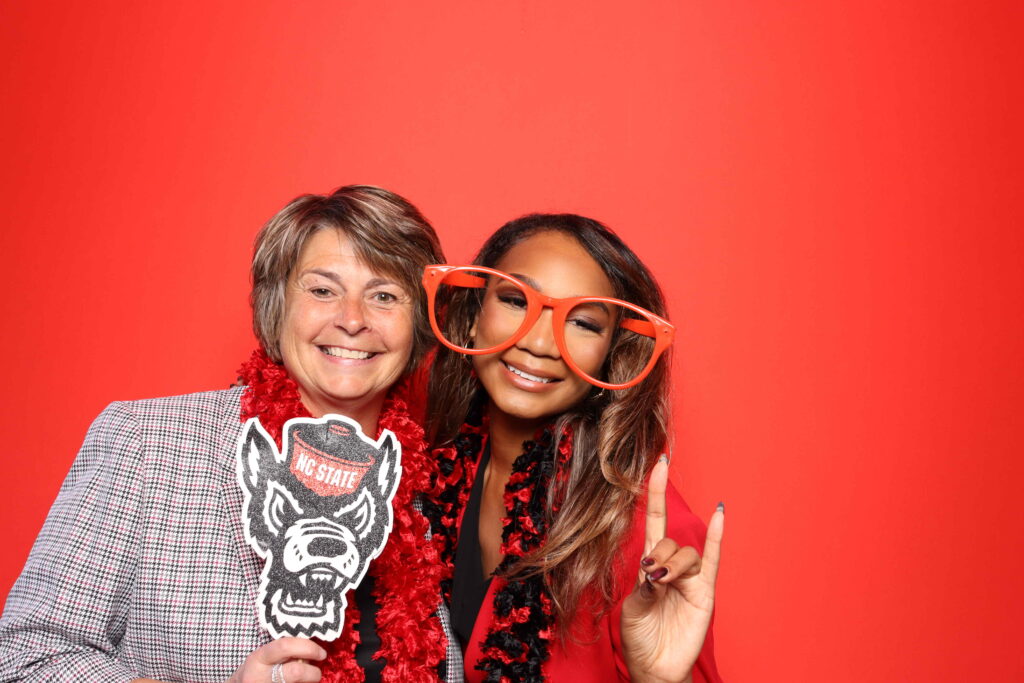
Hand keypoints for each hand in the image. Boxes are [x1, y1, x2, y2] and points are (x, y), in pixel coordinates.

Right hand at [226, 637, 326, 682]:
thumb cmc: (259, 669)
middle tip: (317, 673)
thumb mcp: (266, 656)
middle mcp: (261, 676)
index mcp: (260, 658)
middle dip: (313, 673)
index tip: (321, 653)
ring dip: (307, 682)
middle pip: (296, 672)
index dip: (308, 648)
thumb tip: (314, 647)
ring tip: (306, 679)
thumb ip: (286, 650)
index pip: (286, 646)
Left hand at [620, 457, 723, 682]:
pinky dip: (715, 537)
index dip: (654, 493)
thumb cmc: (640, 637)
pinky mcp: (704, 593)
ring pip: (686, 554)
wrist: (654, 668)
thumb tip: (655, 568)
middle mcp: (671, 566)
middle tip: (651, 575)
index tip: (657, 465)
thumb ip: (644, 584)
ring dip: (673, 563)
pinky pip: (712, 561)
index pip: (653, 521)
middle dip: (658, 554)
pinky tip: (720, 513)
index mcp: (649, 565)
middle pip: (668, 541)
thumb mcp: (633, 607)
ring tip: (661, 582)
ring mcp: (690, 579)